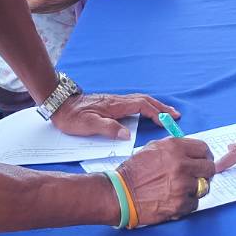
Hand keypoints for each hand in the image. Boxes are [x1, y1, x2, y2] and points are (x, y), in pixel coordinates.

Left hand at [52, 91, 179, 139]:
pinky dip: (146, 106)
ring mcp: (115, 102)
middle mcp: (117, 101)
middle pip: (145, 100)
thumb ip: (108, 129)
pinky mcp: (111, 104)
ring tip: (166, 113)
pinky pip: (134, 103)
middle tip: (175, 114)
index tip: (167, 120)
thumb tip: (127, 134)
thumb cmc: (72, 116)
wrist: (59, 105)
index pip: (141, 106)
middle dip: (161, 107)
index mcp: (115, 105)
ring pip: (140, 100)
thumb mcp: (88, 125)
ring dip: (155, 106)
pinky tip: (147, 112)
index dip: (156, 112)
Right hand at [117, 137, 216, 225]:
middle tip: (197, 176)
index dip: (205, 156)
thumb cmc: (135, 171)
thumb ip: (175, 148)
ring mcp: (183, 186)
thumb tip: (192, 152)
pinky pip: (195, 203)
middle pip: (209, 168)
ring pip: (204, 187)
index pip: (204, 149)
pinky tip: (175, 199)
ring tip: (181, 189)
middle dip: (204, 172)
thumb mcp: (153, 148)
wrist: (121, 193)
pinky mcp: (181, 204)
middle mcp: (181, 165)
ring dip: (195, 189)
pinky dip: (187, 203)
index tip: (203, 161)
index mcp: (175, 148)